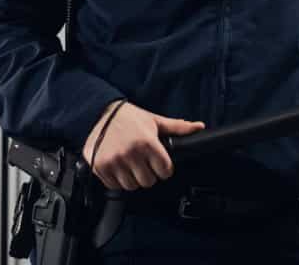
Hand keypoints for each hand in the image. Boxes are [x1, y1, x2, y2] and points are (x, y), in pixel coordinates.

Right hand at [82, 100, 204, 190]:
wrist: (100, 112)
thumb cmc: (130, 117)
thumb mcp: (155, 121)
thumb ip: (178, 127)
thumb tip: (199, 127)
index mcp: (147, 142)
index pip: (164, 170)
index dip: (165, 168)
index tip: (160, 164)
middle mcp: (130, 153)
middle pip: (148, 181)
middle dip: (149, 174)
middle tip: (144, 164)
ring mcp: (114, 161)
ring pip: (131, 186)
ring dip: (133, 179)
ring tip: (131, 166)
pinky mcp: (100, 166)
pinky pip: (114, 185)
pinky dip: (117, 180)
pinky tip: (118, 167)